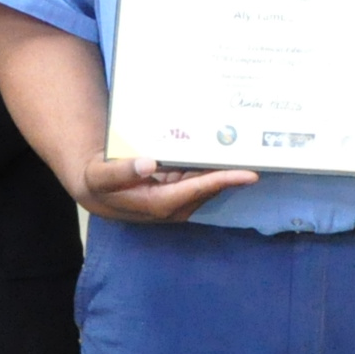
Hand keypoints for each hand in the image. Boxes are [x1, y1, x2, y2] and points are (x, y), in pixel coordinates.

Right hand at [77, 155, 257, 224]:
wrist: (96, 188)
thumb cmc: (99, 182)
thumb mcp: (101, 176)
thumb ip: (121, 172)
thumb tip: (149, 164)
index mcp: (158, 204)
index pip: (197, 191)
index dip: (223, 182)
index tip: (248, 174)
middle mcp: (173, 205)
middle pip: (210, 188)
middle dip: (232, 173)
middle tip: (258, 152)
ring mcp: (177, 199)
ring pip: (207, 183)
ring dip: (226, 169)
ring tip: (248, 147)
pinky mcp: (177, 190)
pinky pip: (200, 178)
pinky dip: (212, 166)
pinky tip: (224, 149)